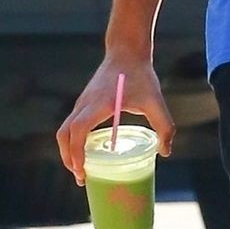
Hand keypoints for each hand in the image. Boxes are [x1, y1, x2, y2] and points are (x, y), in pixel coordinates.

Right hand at [56, 55, 174, 185]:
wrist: (126, 51)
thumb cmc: (141, 76)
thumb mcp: (156, 101)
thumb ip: (164, 126)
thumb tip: (165, 152)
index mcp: (99, 104)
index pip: (78, 131)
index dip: (77, 152)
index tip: (82, 170)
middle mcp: (84, 104)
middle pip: (64, 135)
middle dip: (68, 158)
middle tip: (81, 177)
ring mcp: (81, 102)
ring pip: (64, 130)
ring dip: (68, 151)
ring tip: (80, 169)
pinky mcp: (83, 102)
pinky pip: (71, 124)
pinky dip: (72, 141)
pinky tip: (86, 152)